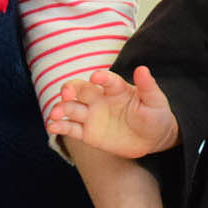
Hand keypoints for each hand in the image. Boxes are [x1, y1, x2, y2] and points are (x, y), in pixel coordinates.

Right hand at [47, 66, 177, 158]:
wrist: (153, 138)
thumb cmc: (155, 115)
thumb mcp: (155, 101)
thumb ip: (148, 86)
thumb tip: (142, 69)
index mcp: (116, 88)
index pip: (106, 79)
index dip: (101, 77)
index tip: (95, 77)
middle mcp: (100, 98)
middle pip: (80, 89)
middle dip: (70, 89)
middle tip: (66, 93)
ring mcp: (92, 115)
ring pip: (71, 108)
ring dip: (61, 109)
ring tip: (55, 115)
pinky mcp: (88, 133)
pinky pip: (71, 128)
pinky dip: (59, 126)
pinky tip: (52, 126)